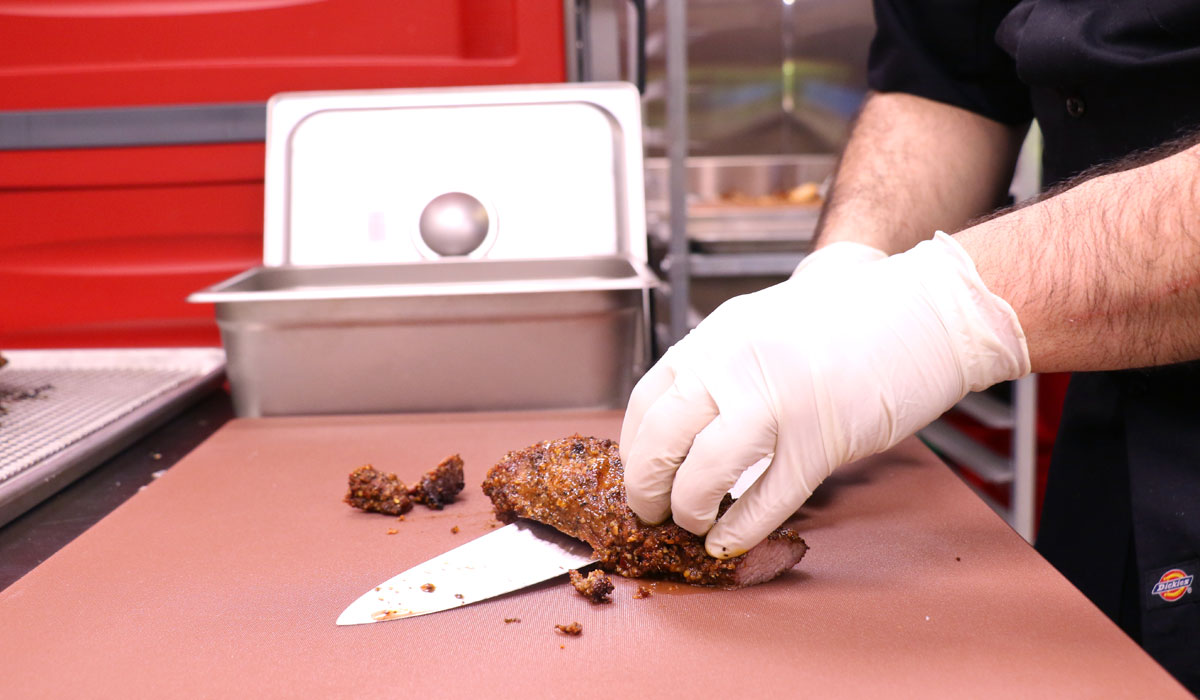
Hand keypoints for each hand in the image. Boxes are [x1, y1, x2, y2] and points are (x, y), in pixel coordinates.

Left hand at [620, 232, 1028, 557]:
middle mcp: (734, 365)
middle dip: (645, 488)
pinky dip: (741, 529)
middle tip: (649, 511)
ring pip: (704, 474)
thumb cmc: (851, 316)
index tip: (637, 470)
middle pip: (661, 440)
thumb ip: (722, 361)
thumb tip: (688, 416)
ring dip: (688, 511)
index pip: (647, 400)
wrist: (928, 309)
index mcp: (717, 336)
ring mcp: (777, 403)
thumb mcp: (764, 321)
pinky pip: (766, 499)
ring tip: (691, 524)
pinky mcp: (821, 439)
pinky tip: (730, 540)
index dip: (635, 447)